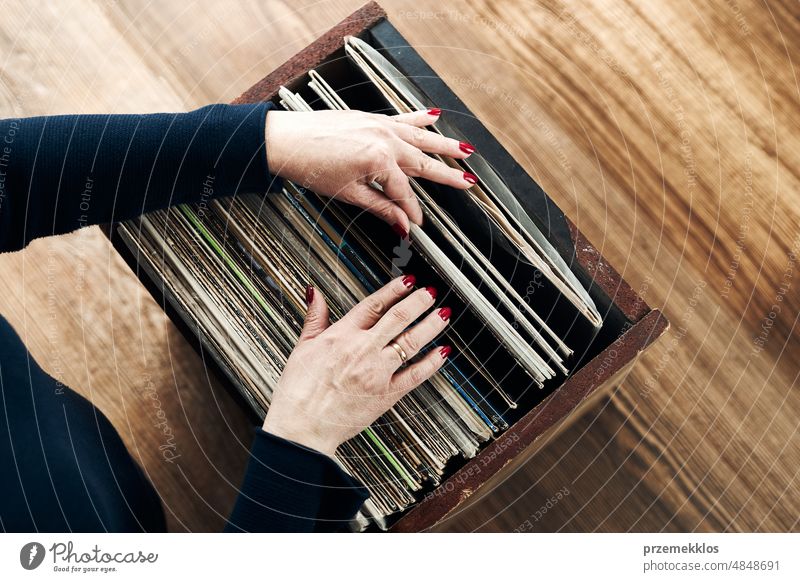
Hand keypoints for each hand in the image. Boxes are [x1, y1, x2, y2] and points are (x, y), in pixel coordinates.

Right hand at [262, 275, 452, 455]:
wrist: (301, 426)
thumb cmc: (299, 391)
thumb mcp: (302, 347)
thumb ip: (315, 318)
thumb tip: (316, 293)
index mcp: (341, 335)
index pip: (374, 304)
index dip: (394, 290)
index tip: (407, 281)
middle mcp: (362, 350)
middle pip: (398, 318)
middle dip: (418, 302)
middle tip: (430, 293)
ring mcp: (376, 372)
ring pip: (411, 342)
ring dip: (430, 325)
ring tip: (443, 314)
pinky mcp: (386, 394)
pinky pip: (416, 375)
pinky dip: (432, 362)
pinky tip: (442, 352)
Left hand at [264, 108, 476, 235]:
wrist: (285, 139)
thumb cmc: (310, 166)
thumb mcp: (348, 194)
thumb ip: (380, 207)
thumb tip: (402, 224)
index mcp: (379, 162)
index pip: (405, 194)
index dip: (413, 212)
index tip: (419, 225)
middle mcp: (385, 140)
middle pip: (423, 163)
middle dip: (447, 176)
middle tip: (468, 183)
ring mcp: (380, 125)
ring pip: (421, 138)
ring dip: (445, 145)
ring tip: (466, 151)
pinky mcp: (371, 117)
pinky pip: (403, 117)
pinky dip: (419, 118)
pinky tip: (434, 116)